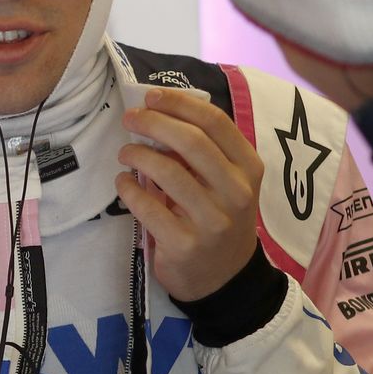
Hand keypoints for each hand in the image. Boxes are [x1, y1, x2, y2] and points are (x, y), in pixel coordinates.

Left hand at [114, 88, 265, 302]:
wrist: (224, 277)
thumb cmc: (219, 217)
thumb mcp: (226, 183)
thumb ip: (203, 152)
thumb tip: (157, 113)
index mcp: (249, 168)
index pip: (215, 123)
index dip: (180, 104)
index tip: (152, 97)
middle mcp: (236, 192)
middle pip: (191, 142)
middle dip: (154, 123)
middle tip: (130, 118)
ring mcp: (212, 221)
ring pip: (167, 172)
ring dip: (138, 155)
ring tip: (125, 153)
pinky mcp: (185, 244)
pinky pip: (148, 207)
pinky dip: (128, 189)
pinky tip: (123, 182)